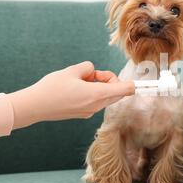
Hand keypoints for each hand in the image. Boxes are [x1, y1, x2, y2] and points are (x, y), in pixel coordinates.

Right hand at [8, 61, 133, 128]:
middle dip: (109, 80)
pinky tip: (75, 89)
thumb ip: (88, 68)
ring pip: (105, 96)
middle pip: (116, 91)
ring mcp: (90, 111)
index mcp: (96, 94)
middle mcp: (96, 105)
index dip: (136, 85)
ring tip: (79, 80)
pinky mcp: (83, 114)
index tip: (148, 84)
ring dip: (99, 86)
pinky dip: (92, 93)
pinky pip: (96, 101)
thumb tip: (92, 72)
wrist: (34, 107)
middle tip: (91, 74)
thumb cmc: (51, 88)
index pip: (124, 89)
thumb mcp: (71, 71)